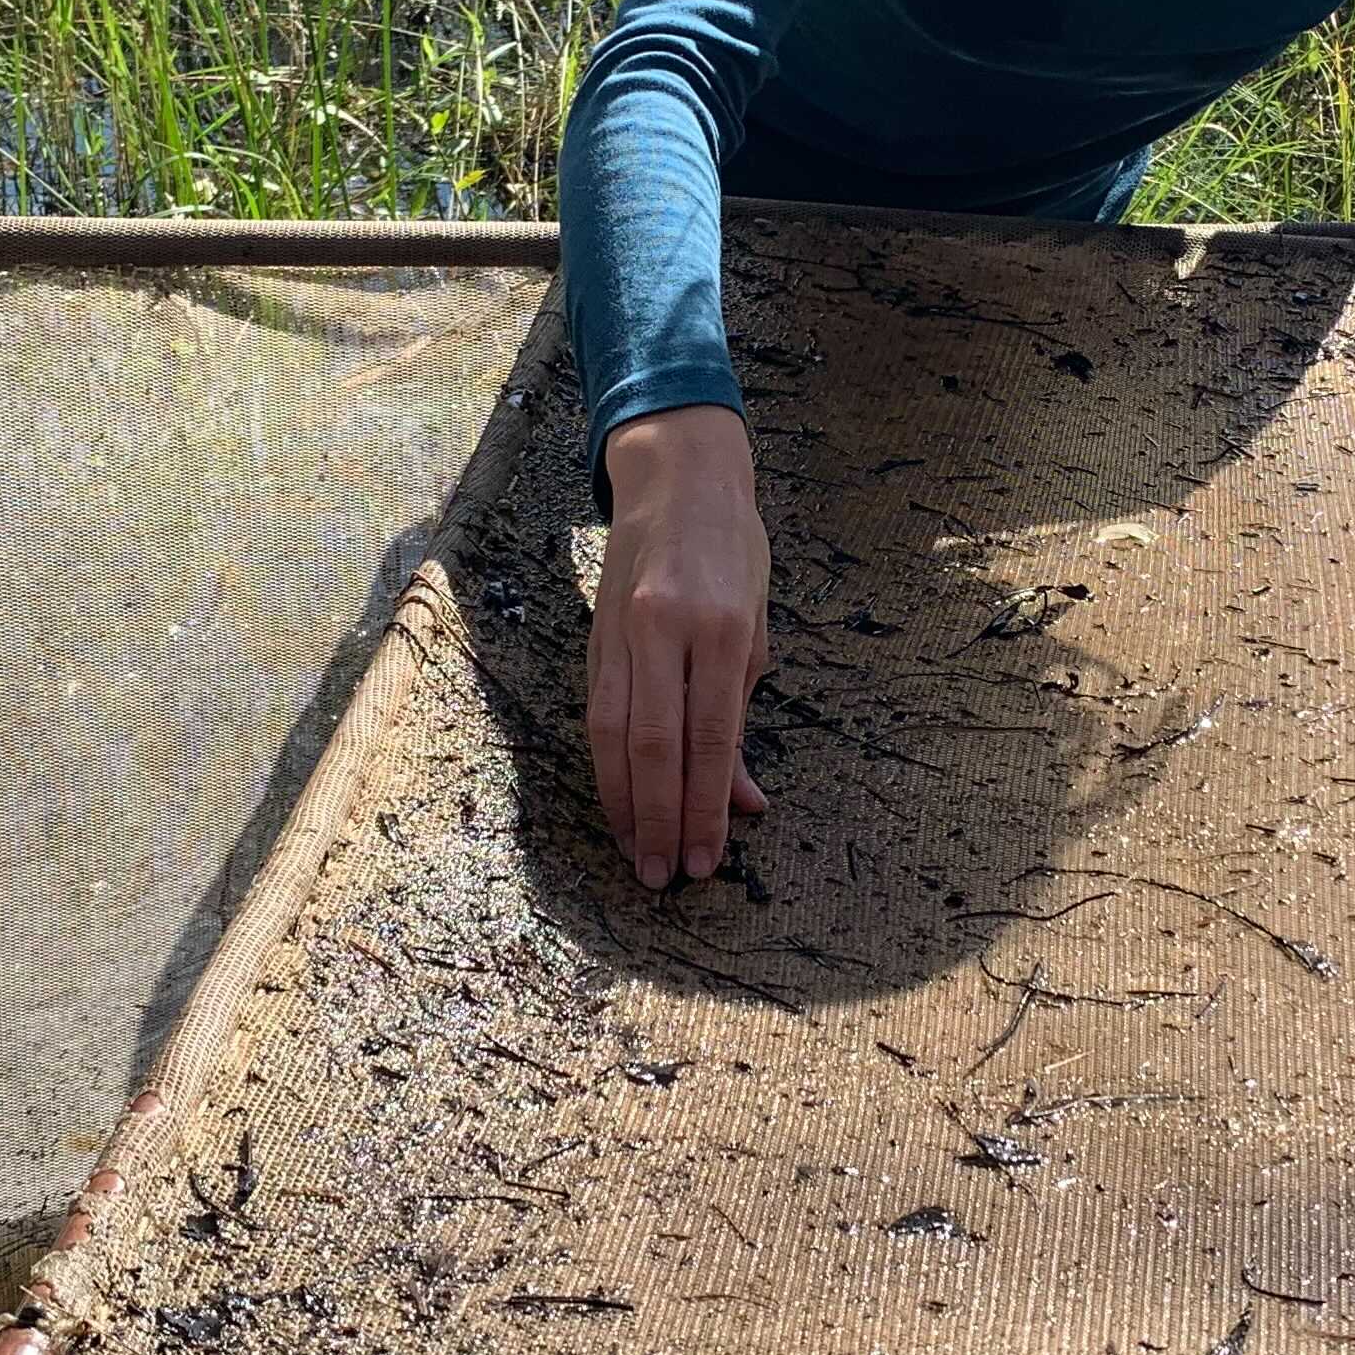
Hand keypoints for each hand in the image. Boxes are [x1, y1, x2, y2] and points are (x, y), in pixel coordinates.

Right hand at [587, 403, 773, 886]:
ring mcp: (624, 631)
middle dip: (661, 820)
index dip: (705, 807)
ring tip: (635, 857)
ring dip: (624, 805)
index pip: (712, 737)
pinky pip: (598, 714)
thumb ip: (742, 715)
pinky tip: (617, 804)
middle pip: (656, 746)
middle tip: (664, 878)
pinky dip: (606, 767)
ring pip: (614, 736)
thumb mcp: (759, 628)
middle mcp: (667, 629)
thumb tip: (744, 801)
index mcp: (723, 627)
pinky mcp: (596, 636)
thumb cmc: (733, 551)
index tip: (706, 860)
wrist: (676, 475)